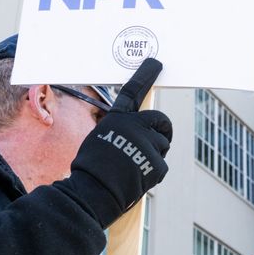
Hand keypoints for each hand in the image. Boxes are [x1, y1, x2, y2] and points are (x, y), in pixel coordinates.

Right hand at [65, 59, 170, 226]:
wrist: (93, 191)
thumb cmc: (91, 169)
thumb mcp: (101, 140)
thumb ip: (121, 132)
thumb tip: (138, 136)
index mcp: (118, 119)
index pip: (132, 92)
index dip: (144, 76)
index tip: (155, 63)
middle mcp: (135, 126)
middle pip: (161, 121)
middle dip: (162, 131)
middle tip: (155, 143)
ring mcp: (148, 143)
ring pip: (162, 146)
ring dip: (153, 156)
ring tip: (133, 168)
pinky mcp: (158, 162)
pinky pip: (160, 165)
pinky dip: (151, 174)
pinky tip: (136, 179)